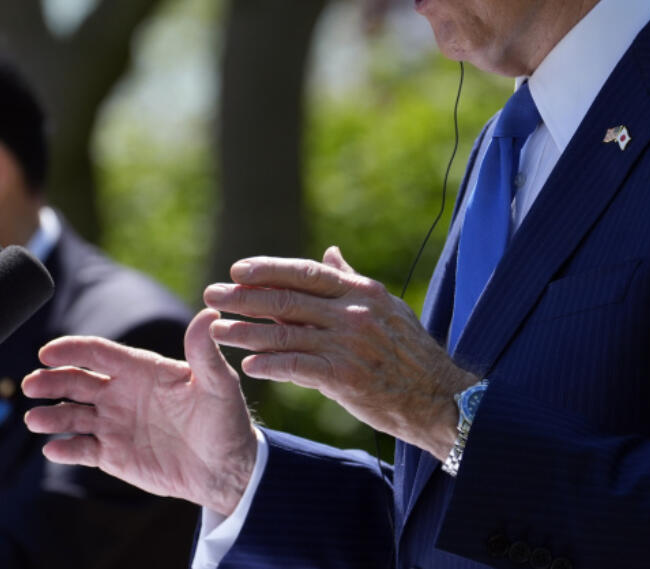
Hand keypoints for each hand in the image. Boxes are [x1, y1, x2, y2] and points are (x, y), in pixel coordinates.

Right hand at [22, 308, 257, 515]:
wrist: (227, 469)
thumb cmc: (225, 420)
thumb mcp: (218, 384)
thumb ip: (205, 353)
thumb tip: (208, 314)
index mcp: (142, 369)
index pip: (99, 354)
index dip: (72, 350)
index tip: (47, 353)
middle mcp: (122, 393)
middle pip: (76, 381)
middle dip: (51, 380)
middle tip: (31, 384)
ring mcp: (114, 424)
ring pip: (72, 416)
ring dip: (51, 416)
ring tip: (35, 419)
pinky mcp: (113, 455)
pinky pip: (81, 450)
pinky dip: (64, 450)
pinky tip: (53, 450)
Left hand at [204, 247, 477, 460]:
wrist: (438, 398)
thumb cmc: (410, 352)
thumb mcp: (386, 307)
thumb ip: (351, 279)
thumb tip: (329, 253)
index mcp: (361, 291)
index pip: (305, 272)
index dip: (268, 269)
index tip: (237, 270)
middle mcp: (353, 313)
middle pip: (286, 299)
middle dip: (244, 297)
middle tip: (211, 295)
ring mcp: (348, 344)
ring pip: (284, 333)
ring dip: (245, 331)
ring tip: (216, 331)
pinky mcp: (345, 378)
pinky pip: (297, 367)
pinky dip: (270, 365)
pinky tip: (248, 365)